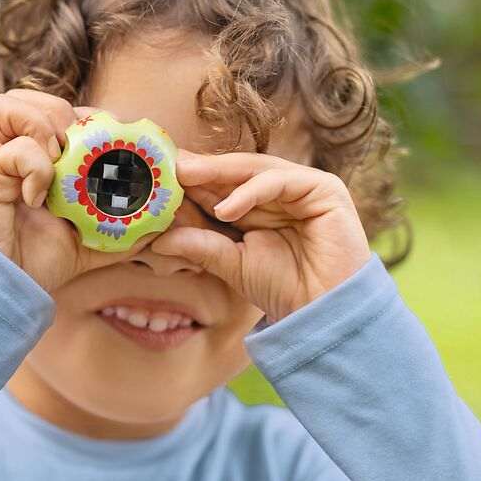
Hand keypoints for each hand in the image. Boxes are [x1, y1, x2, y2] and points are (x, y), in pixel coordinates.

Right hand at [0, 90, 160, 293]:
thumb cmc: (42, 261)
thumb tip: (166, 218)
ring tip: (58, 164)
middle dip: (67, 116)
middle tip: (81, 154)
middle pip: (32, 96)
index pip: (58, 107)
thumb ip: (126, 225)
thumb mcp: (95, 239)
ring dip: (44, 128)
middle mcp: (9, 150)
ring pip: (11, 103)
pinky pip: (15, 148)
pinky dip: (36, 166)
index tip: (110, 147)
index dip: (87, 117)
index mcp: (33, 156)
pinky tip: (39, 197)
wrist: (6, 289)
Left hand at [149, 149, 372, 323]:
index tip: (156, 180)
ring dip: (217, 173)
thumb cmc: (284, 288)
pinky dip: (249, 192)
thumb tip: (158, 239)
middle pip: (235, 172)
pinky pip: (279, 180)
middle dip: (199, 171)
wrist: (324, 313)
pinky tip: (224, 209)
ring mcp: (303, 185)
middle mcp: (282, 190)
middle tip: (165, 168)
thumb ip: (200, 246)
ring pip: (254, 169)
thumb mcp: (232, 263)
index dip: (191, 182)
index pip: (222, 185)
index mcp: (261, 204)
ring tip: (185, 179)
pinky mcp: (324, 188)